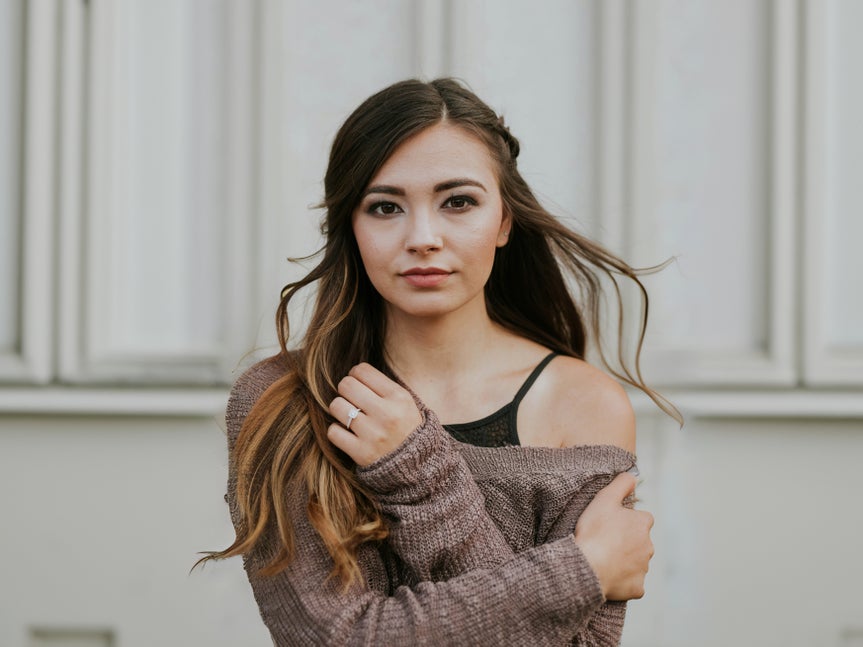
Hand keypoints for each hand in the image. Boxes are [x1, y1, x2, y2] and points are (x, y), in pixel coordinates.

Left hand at [327, 363, 422, 466]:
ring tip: (350, 416)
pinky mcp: (361, 453)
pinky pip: (333, 432)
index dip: (355, 374)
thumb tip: (354, 372)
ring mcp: (373, 434)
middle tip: (352, 399)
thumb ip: (383, 386)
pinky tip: (348, 433)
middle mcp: (386, 414)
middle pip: (346, 385)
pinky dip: (337, 431)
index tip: (359, 384)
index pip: (362, 370)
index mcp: (399, 397)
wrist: (417, 466)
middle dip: (345, 390)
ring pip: (336, 406)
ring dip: (340, 409)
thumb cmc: (407, 428)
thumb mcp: (406, 402)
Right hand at [573, 472, 653, 600]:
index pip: (641, 519)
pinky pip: (633, 584)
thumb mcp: (605, 499)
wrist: (587, 567)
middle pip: (639, 542)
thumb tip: (634, 474)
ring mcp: (644, 568)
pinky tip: (608, 577)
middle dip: (626, 542)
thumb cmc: (595, 531)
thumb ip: (622, 483)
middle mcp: (649, 546)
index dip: (625, 521)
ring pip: (636, 562)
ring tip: (602, 559)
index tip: (610, 524)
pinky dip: (623, 581)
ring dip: (624, 561)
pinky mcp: (638, 588)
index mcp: (643, 524)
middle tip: (604, 542)